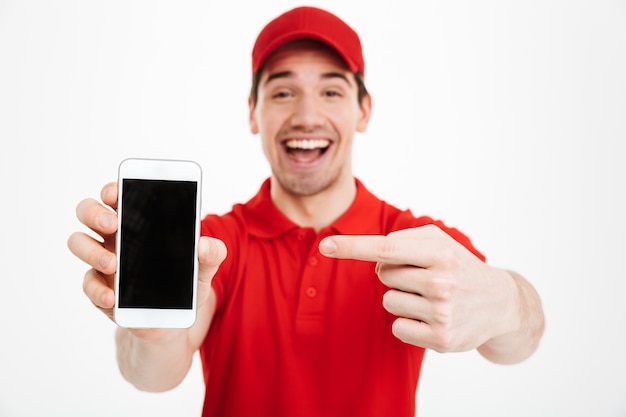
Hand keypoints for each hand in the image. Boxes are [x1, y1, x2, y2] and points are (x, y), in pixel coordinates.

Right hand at [67, 182, 225, 339]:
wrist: (172, 320)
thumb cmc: (184, 282)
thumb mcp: (203, 267)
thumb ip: (211, 254)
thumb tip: (205, 245)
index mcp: (139, 222)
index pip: (117, 195)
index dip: (112, 189)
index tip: (115, 192)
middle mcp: (115, 236)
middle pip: (88, 212)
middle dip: (95, 213)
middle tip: (113, 223)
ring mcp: (103, 261)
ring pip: (79, 243)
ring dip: (91, 250)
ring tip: (113, 263)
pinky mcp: (100, 288)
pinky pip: (88, 283)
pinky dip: (97, 290)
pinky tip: (112, 297)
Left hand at [318, 225, 520, 352]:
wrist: (500, 303)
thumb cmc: (459, 266)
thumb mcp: (439, 242)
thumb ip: (403, 240)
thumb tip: (373, 257)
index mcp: (440, 253)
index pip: (385, 248)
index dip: (352, 247)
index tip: (325, 245)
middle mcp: (442, 282)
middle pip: (383, 274)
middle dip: (396, 273)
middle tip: (426, 276)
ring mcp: (442, 313)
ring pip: (389, 301)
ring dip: (403, 297)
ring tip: (432, 297)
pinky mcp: (441, 339)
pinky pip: (397, 327)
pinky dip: (407, 322)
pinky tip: (431, 317)